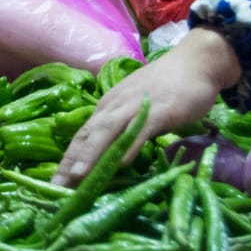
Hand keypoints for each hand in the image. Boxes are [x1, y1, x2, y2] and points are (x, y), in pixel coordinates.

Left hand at [52, 28, 241, 184]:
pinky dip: (130, 144)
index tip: (53, 184)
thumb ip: (124, 130)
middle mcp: (115, 106)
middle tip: (56, 188)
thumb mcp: (137, 109)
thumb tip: (111, 159)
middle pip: (88, 135)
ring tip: (78, 176)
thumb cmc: (166, 88)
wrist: (196, 61)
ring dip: (92, 153)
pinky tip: (122, 162)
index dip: (67, 160)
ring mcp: (137, 106)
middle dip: (70, 162)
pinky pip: (142, 128)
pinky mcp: (161, 109)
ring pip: (108, 131)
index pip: (82, 136)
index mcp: (108, 108)